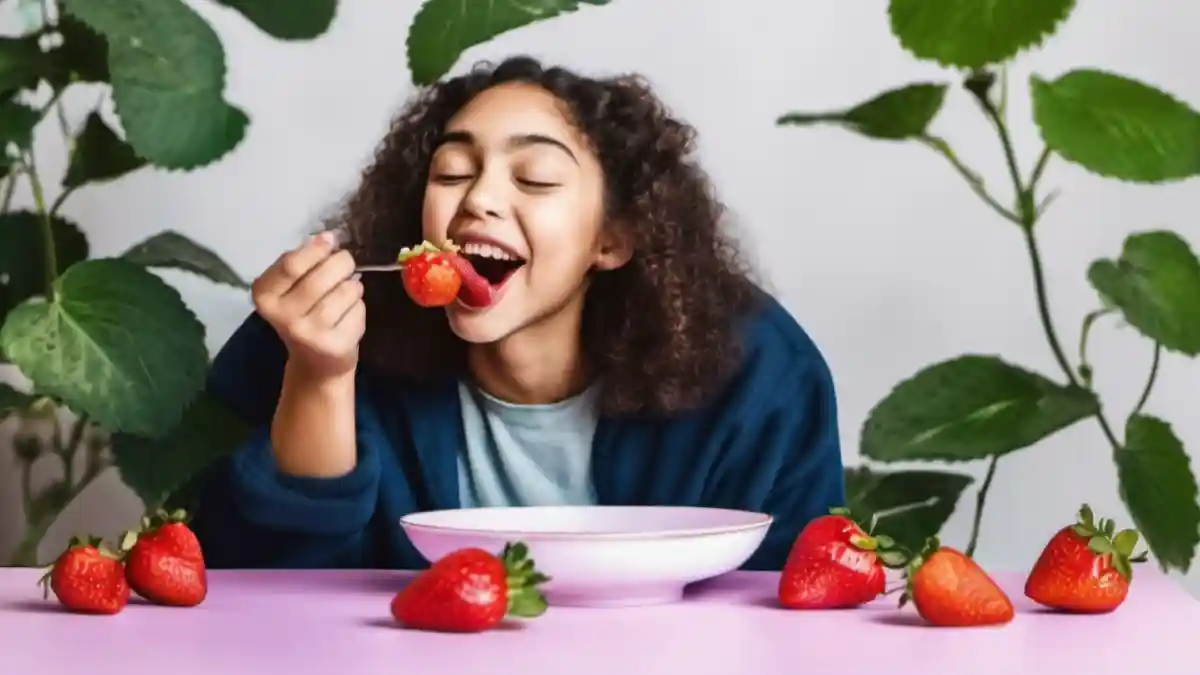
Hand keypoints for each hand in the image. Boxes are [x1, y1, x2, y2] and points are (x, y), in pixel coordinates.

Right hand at [251, 231, 364, 380]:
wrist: (315, 363)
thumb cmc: (304, 313)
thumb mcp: (290, 287)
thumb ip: (302, 262)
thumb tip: (326, 237)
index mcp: (264, 296)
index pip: (291, 265)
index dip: (316, 249)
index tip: (330, 239)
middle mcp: (282, 317)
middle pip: (321, 277)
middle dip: (341, 263)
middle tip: (346, 264)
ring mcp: (308, 334)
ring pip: (345, 292)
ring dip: (352, 287)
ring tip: (346, 293)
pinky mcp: (334, 346)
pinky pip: (358, 311)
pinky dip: (359, 307)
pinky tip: (348, 314)